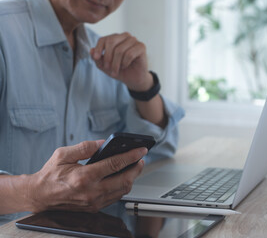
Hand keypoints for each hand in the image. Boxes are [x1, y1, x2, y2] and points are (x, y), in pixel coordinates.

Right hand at [26, 140, 145, 212]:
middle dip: (137, 168)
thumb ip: (85, 147)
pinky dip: (123, 187)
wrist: (40, 196)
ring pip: (122, 191)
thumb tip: (103, 143)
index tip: (141, 150)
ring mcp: (94, 202)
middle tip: (141, 159)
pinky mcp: (94, 208)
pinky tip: (123, 178)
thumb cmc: (50, 174)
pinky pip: (115, 197)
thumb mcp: (63, 154)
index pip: (115, 164)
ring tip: (134, 167)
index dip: (131, 156)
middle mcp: (91, 191)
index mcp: (84, 177)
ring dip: (132, 178)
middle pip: (124, 180)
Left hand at [90, 33, 152, 90]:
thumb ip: (97, 59)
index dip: (98, 48)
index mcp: (115, 38)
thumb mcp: (105, 66)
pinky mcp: (141, 46)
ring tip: (116, 71)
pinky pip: (129, 54)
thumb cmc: (120, 70)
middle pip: (111, 41)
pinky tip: (125, 66)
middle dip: (107, 57)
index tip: (95, 58)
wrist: (134, 79)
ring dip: (116, 63)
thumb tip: (91, 50)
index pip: (104, 39)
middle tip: (107, 68)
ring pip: (120, 50)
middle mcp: (125, 36)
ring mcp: (134, 40)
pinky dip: (125, 63)